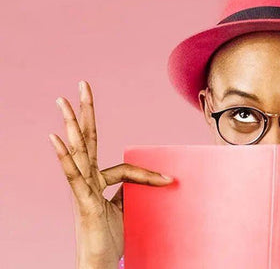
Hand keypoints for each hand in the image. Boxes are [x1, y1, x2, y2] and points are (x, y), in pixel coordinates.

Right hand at [48, 80, 173, 268]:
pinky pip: (73, 176)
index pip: (124, 166)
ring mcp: (83, 190)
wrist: (100, 263)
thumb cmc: (111, 237)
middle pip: (88, 140)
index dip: (148, 174)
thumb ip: (133, 190)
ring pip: (78, 152)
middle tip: (82, 84)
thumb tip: (155, 178)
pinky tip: (55, 138)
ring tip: (62, 101)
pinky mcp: (83, 202)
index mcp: (99, 181)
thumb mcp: (127, 208)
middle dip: (85, 112)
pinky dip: (64, 157)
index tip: (169, 182)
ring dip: (70, 125)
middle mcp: (88, 181)